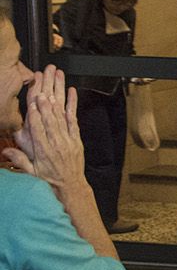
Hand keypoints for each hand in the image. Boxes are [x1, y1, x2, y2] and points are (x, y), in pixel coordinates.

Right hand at [3, 68, 86, 193]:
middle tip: (43, 87)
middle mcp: (57, 143)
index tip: (34, 101)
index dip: (36, 114)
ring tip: (56, 83)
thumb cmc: (49, 179)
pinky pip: (74, 119)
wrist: (70, 186)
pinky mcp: (76, 138)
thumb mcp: (31, 173)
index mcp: (43, 150)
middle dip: (47, 102)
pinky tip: (72, 92)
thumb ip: (19, 160)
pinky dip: (73, 105)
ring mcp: (68, 139)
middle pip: (51, 119)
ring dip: (59, 98)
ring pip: (62, 115)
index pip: (39, 129)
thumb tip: (5, 150)